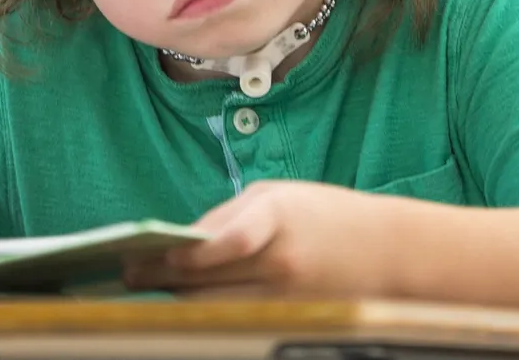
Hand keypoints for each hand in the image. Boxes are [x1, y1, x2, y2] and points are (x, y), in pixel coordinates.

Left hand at [123, 181, 382, 297]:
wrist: (389, 254)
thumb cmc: (328, 215)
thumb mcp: (278, 196)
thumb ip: (227, 217)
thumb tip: (180, 241)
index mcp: (277, 219)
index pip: (220, 244)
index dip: (178, 255)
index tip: (146, 255)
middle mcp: (280, 264)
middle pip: (204, 282)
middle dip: (161, 279)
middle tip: (129, 274)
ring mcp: (286, 300)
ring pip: (213, 308)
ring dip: (178, 298)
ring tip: (151, 287)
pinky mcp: (291, 322)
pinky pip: (237, 318)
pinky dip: (210, 311)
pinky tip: (189, 302)